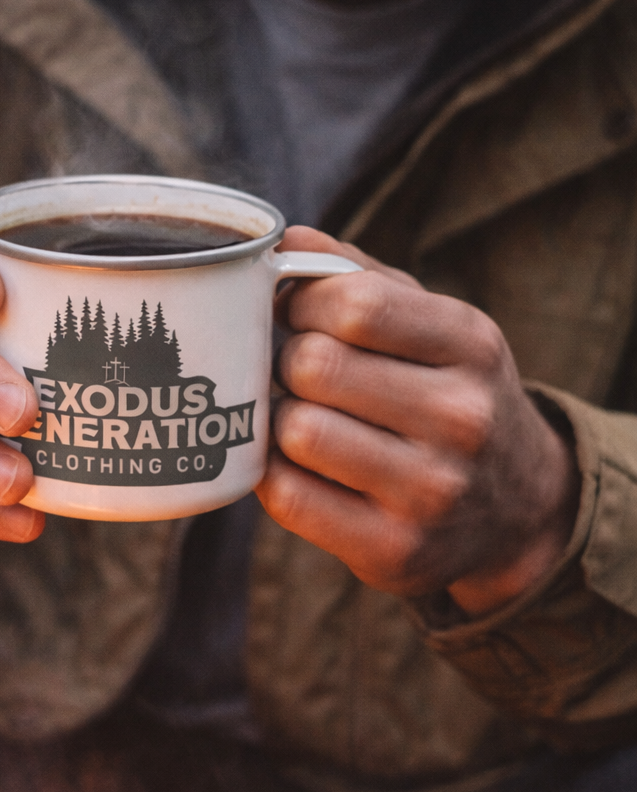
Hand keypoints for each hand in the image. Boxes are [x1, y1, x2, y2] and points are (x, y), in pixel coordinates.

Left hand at [256, 228, 580, 614]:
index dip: (302, 303)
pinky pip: (288, 497)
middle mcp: (462, 419)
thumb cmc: (448, 394)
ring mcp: (432, 493)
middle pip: (314, 366)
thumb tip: (283, 238)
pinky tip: (296, 465)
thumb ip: (357, 275)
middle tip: (297, 372)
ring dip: (281, 421)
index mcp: (472, 345)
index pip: (354, 304)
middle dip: (287, 362)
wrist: (516, 507)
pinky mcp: (394, 552)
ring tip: (302, 417)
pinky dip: (274, 475)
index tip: (299, 316)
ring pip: (298, 432)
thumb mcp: (433, 324)